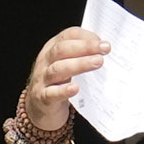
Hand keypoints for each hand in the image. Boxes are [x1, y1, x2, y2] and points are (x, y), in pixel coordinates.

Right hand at [15, 27, 99, 143]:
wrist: (38, 108)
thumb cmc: (57, 83)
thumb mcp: (66, 65)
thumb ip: (81, 56)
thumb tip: (105, 51)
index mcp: (52, 49)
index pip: (67, 36)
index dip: (85, 37)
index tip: (102, 43)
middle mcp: (45, 62)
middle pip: (62, 49)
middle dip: (85, 47)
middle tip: (104, 49)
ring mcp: (42, 79)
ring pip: (58, 69)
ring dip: (79, 64)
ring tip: (97, 63)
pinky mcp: (42, 98)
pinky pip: (52, 93)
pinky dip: (63, 90)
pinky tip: (75, 88)